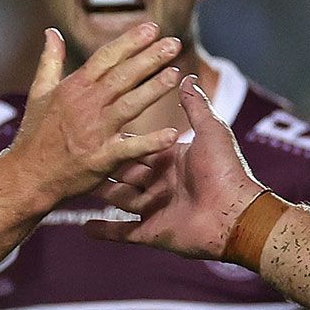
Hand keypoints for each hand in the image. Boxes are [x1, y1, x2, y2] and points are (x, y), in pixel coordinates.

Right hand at [5, 24, 183, 203]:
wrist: (27, 175)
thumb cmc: (34, 135)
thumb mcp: (38, 92)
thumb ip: (50, 60)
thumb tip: (52, 31)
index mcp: (74, 88)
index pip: (106, 57)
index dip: (130, 41)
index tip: (152, 27)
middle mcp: (86, 105)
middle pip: (122, 76)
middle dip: (149, 57)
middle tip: (174, 43)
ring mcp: (94, 131)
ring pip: (129, 104)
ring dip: (154, 88)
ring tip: (176, 74)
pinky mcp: (100, 158)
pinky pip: (130, 148)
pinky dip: (151, 142)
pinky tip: (172, 134)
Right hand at [85, 76, 270, 259]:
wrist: (236, 214)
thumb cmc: (226, 170)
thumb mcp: (210, 130)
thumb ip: (196, 105)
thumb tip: (189, 76)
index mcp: (171, 160)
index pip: (138, 147)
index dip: (119, 140)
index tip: (95, 128)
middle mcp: (160, 184)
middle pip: (124, 173)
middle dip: (104, 165)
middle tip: (77, 156)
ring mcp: (155, 210)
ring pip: (119, 199)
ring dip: (100, 194)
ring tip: (73, 185)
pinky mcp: (151, 233)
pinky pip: (123, 233)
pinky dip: (104, 231)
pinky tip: (82, 228)